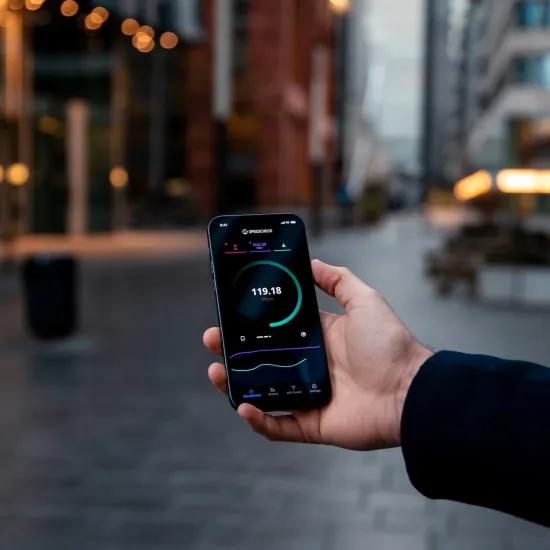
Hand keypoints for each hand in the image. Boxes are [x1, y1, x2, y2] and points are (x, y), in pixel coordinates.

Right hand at [203, 260, 431, 449]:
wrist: (411, 390)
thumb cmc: (390, 345)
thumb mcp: (364, 300)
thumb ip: (338, 279)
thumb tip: (312, 261)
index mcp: (318, 338)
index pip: (276, 329)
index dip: (252, 323)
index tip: (230, 313)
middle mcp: (310, 366)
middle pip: (262, 360)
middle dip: (234, 351)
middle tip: (212, 340)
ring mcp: (309, 395)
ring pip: (263, 391)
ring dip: (236, 384)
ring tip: (218, 371)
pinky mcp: (313, 423)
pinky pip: (279, 425)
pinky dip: (259, 420)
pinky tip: (244, 406)